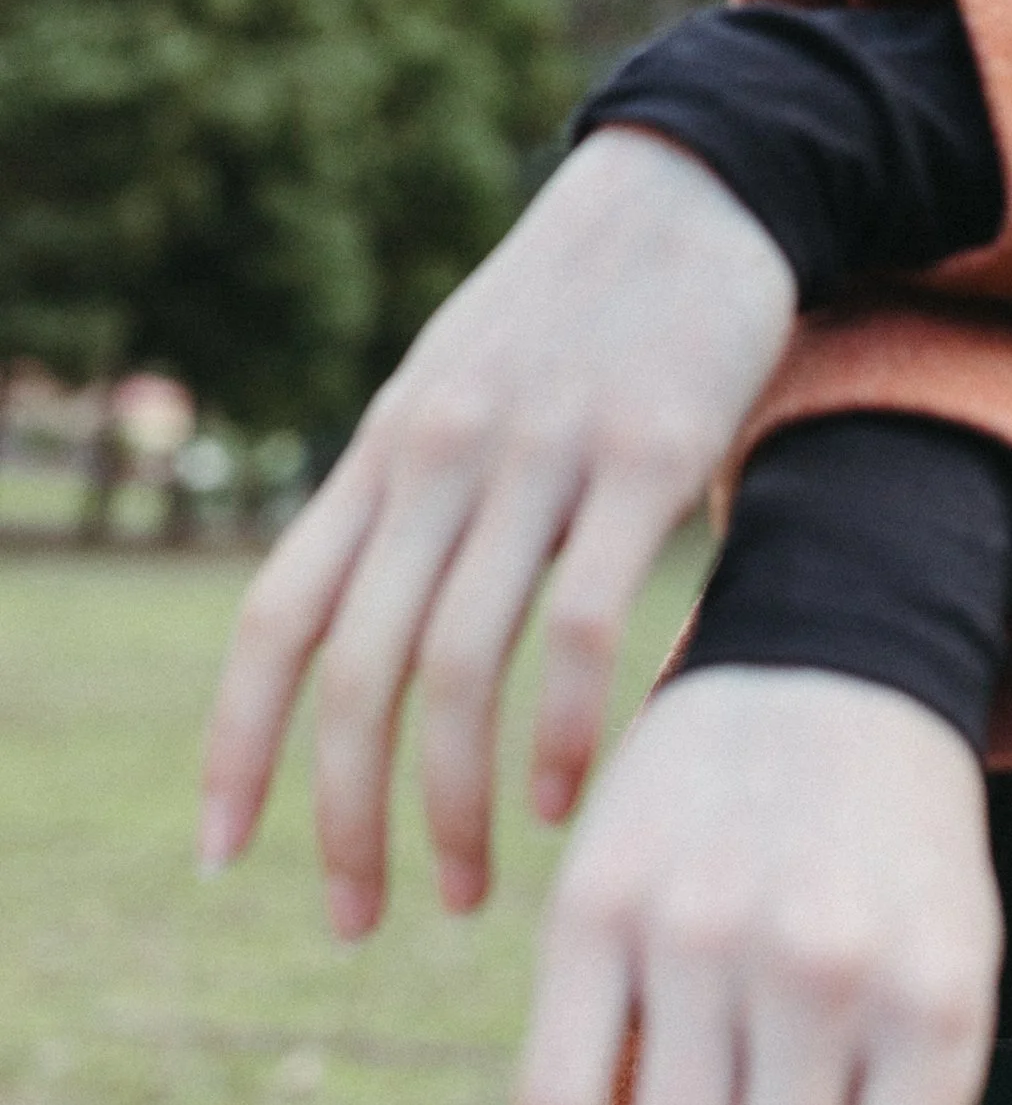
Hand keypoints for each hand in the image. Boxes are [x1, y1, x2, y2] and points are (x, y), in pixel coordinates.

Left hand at [198, 128, 798, 931]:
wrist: (695, 184)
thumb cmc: (575, 310)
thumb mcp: (455, 388)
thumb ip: (408, 497)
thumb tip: (361, 637)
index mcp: (384, 450)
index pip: (277, 615)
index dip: (238, 742)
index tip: (223, 856)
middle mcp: (439, 456)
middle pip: (356, 668)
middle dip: (344, 817)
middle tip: (358, 920)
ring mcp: (539, 457)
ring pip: (457, 664)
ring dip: (451, 803)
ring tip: (471, 892)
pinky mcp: (646, 457)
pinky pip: (585, 622)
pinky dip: (567, 729)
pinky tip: (570, 797)